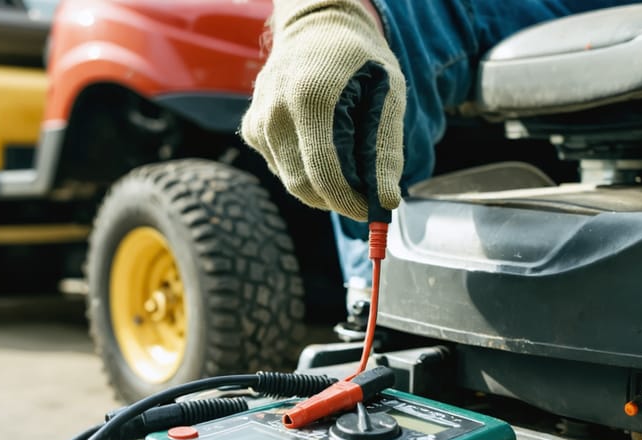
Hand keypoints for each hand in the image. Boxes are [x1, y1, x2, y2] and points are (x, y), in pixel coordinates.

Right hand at [240, 0, 405, 221]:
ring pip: (292, 182)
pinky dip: (307, 171)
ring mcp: (258, 121)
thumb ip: (387, 149)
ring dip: (324, 187)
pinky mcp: (252, 130)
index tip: (374, 211)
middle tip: (367, 198)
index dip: (351, 201)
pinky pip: (282, 169)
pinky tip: (324, 145)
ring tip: (351, 163)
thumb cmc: (359, 58)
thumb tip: (387, 200)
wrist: (316, 26)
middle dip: (339, 200)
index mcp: (310, 98)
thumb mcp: (389, 93)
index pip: (326, 173)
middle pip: (305, 186)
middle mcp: (275, 111)